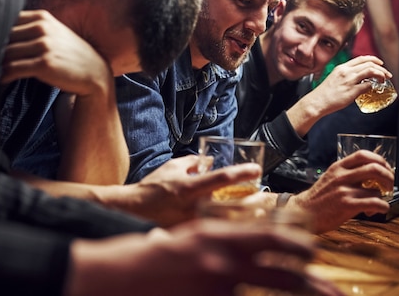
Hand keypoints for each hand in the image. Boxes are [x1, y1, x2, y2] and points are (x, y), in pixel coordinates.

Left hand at [2, 10, 111, 95]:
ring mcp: (43, 45)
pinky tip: (1, 80)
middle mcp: (42, 28)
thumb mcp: (53, 33)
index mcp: (41, 17)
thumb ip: (29, 28)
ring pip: (6, 53)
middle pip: (3, 37)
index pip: (6, 20)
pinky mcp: (44, 64)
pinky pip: (13, 69)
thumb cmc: (69, 54)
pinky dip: (4, 76)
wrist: (93, 72)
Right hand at [66, 219, 342, 295]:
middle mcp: (221, 260)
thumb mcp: (182, 239)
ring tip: (308, 294)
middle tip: (332, 292)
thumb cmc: (142, 257)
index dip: (296, 246)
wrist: (112, 277)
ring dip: (282, 295)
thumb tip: (237, 255)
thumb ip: (212, 243)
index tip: (312, 253)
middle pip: (283, 275)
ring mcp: (216, 287)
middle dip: (312, 286)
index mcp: (214, 235)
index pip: (270, 238)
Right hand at [127, 156, 261, 226]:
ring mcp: (194, 224)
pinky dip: (229, 228)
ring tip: (258, 213)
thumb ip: (194, 162)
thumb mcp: (172, 166)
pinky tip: (240, 226)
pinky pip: (216, 232)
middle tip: (264, 198)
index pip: (222, 178)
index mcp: (190, 187)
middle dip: (252, 203)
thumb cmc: (153, 186)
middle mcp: (194, 207)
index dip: (242, 173)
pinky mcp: (192, 236)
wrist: (134, 210)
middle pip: (232, 207)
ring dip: (245, 218)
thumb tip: (211, 161)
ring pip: (227, 224)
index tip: (257, 170)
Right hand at [291, 150, 392, 232]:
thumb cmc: (319, 198)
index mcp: (337, 167)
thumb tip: (372, 176)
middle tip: (389, 185)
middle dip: (388, 177)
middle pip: (374, 168)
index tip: (385, 169)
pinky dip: (382, 207)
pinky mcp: (346, 205)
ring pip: (376, 189)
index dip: (379, 160)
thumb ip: (348, 175)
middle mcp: (341, 176)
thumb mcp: (331, 179)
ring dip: (383, 197)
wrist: (304, 212)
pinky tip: (375, 210)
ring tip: (379, 202)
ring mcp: (344, 190)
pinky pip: (374, 203)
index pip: (363, 155)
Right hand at [309, 55, 391, 114]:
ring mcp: (349, 81)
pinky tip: (373, 89)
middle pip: (369, 64)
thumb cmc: (324, 93)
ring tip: (384, 80)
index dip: (374, 60)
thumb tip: (359, 79)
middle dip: (381, 68)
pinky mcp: (352, 91)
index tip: (380, 64)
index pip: (361, 58)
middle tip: (386, 74)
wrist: (317, 102)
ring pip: (371, 71)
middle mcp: (346, 72)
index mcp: (341, 67)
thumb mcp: (335, 78)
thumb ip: (346, 76)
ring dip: (381, 75)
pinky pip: (368, 85)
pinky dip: (373, 86)